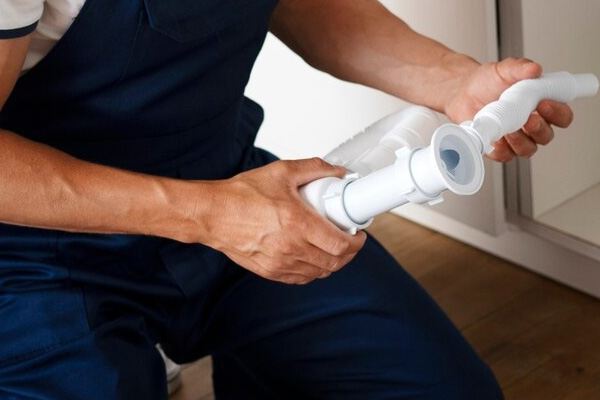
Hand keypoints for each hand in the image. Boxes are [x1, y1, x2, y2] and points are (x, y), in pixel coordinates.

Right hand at [197, 158, 366, 283]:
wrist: (213, 214)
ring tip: (333, 249)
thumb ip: (314, 168)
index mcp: (297, 223)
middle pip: (334, 262)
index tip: (358, 234)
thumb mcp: (281, 172)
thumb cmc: (241, 195)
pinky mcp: (269, 271)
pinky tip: (314, 259)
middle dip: (349, 254)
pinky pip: (301, 278)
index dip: (356, 243)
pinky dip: (313, 271)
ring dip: (332, 263)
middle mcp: (290, 247)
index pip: (340, 244)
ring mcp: (280, 263)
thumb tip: (337, 171)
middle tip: (350, 242)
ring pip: (319, 273)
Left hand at [444, 57, 573, 161]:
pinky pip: (504, 156)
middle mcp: (531, 125)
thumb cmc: (486, 82)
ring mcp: (515, 139)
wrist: (461, 92)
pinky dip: (500, 150)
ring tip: (509, 130)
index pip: (562, 116)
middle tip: (527, 119)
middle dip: (539, 129)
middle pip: (546, 136)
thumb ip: (520, 68)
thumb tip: (534, 69)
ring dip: (520, 141)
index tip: (544, 104)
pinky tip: (495, 140)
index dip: (558, 113)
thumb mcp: (504, 70)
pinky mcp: (498, 148)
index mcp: (541, 106)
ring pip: (527, 149)